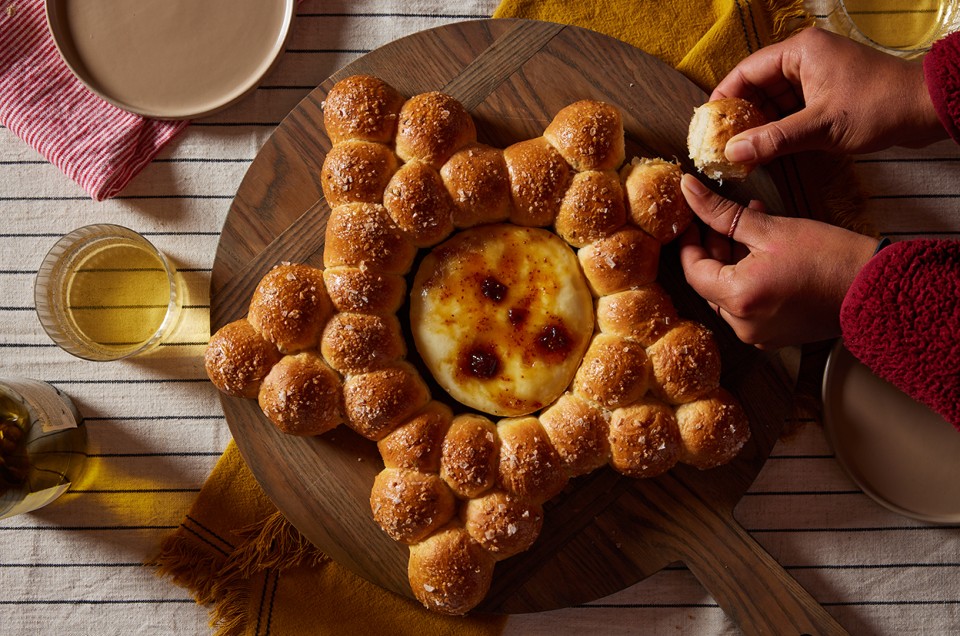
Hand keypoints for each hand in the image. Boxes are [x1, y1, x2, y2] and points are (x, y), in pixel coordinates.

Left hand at [678, 174, 878, 348]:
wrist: (876, 288)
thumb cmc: (830, 257)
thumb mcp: (770, 228)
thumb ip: (722, 212)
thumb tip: (690, 191)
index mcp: (738, 299)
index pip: (693, 270)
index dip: (688, 242)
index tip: (690, 221)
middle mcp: (743, 325)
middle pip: (710, 283)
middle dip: (713, 249)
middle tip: (719, 219)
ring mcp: (759, 335)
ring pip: (729, 294)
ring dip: (732, 261)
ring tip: (747, 227)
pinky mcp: (774, 335)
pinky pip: (749, 306)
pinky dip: (749, 280)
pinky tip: (762, 254)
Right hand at [712, 27, 946, 166]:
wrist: (924, 109)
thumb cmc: (878, 107)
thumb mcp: (820, 127)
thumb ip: (773, 140)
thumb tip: (733, 154)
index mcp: (800, 51)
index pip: (746, 71)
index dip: (723, 98)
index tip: (707, 124)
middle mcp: (804, 58)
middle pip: (756, 86)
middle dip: (739, 115)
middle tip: (719, 143)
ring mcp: (815, 75)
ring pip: (773, 100)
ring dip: (757, 124)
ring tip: (739, 151)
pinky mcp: (825, 92)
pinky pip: (790, 108)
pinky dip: (777, 127)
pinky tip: (765, 149)